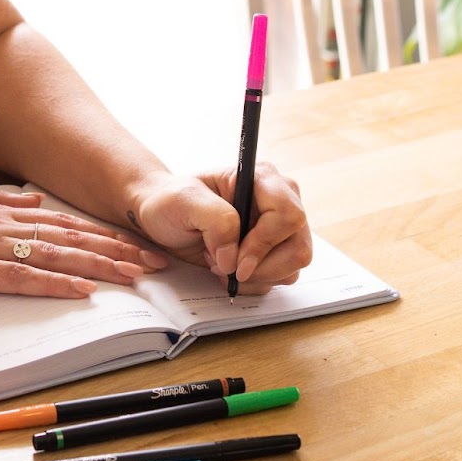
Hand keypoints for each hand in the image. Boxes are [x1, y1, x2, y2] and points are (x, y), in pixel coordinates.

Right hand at [0, 185, 166, 298]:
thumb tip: (27, 199)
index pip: (60, 221)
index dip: (100, 232)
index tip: (132, 241)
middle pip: (69, 235)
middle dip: (115, 248)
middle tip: (154, 261)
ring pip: (55, 254)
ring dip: (98, 265)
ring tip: (134, 276)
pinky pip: (20, 277)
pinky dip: (55, 283)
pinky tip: (82, 290)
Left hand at [128, 165, 309, 294]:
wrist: (163, 217)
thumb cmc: (173, 201)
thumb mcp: (184, 201)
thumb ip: (215, 220)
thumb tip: (235, 257)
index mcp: (262, 178)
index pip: (288, 214)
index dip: (264, 242)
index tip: (236, 262)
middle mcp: (279, 201)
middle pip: (298, 246)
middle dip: (261, 266)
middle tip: (225, 266)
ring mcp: (280, 229)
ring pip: (292, 267)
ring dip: (254, 276)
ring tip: (221, 262)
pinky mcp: (275, 251)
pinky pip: (280, 278)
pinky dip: (253, 283)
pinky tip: (228, 269)